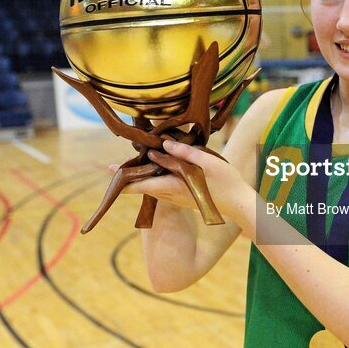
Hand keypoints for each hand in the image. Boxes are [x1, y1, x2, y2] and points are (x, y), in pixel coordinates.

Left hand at [118, 139, 252, 220]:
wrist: (239, 204)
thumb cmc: (226, 183)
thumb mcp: (208, 163)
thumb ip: (185, 152)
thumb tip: (164, 143)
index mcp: (175, 186)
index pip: (144, 183)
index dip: (125, 179)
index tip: (109, 171)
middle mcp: (173, 195)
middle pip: (145, 186)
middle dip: (130, 176)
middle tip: (114, 166)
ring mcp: (178, 198)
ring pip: (153, 187)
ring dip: (142, 177)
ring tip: (133, 165)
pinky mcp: (184, 198)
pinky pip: (163, 188)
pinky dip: (155, 179)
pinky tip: (157, 170)